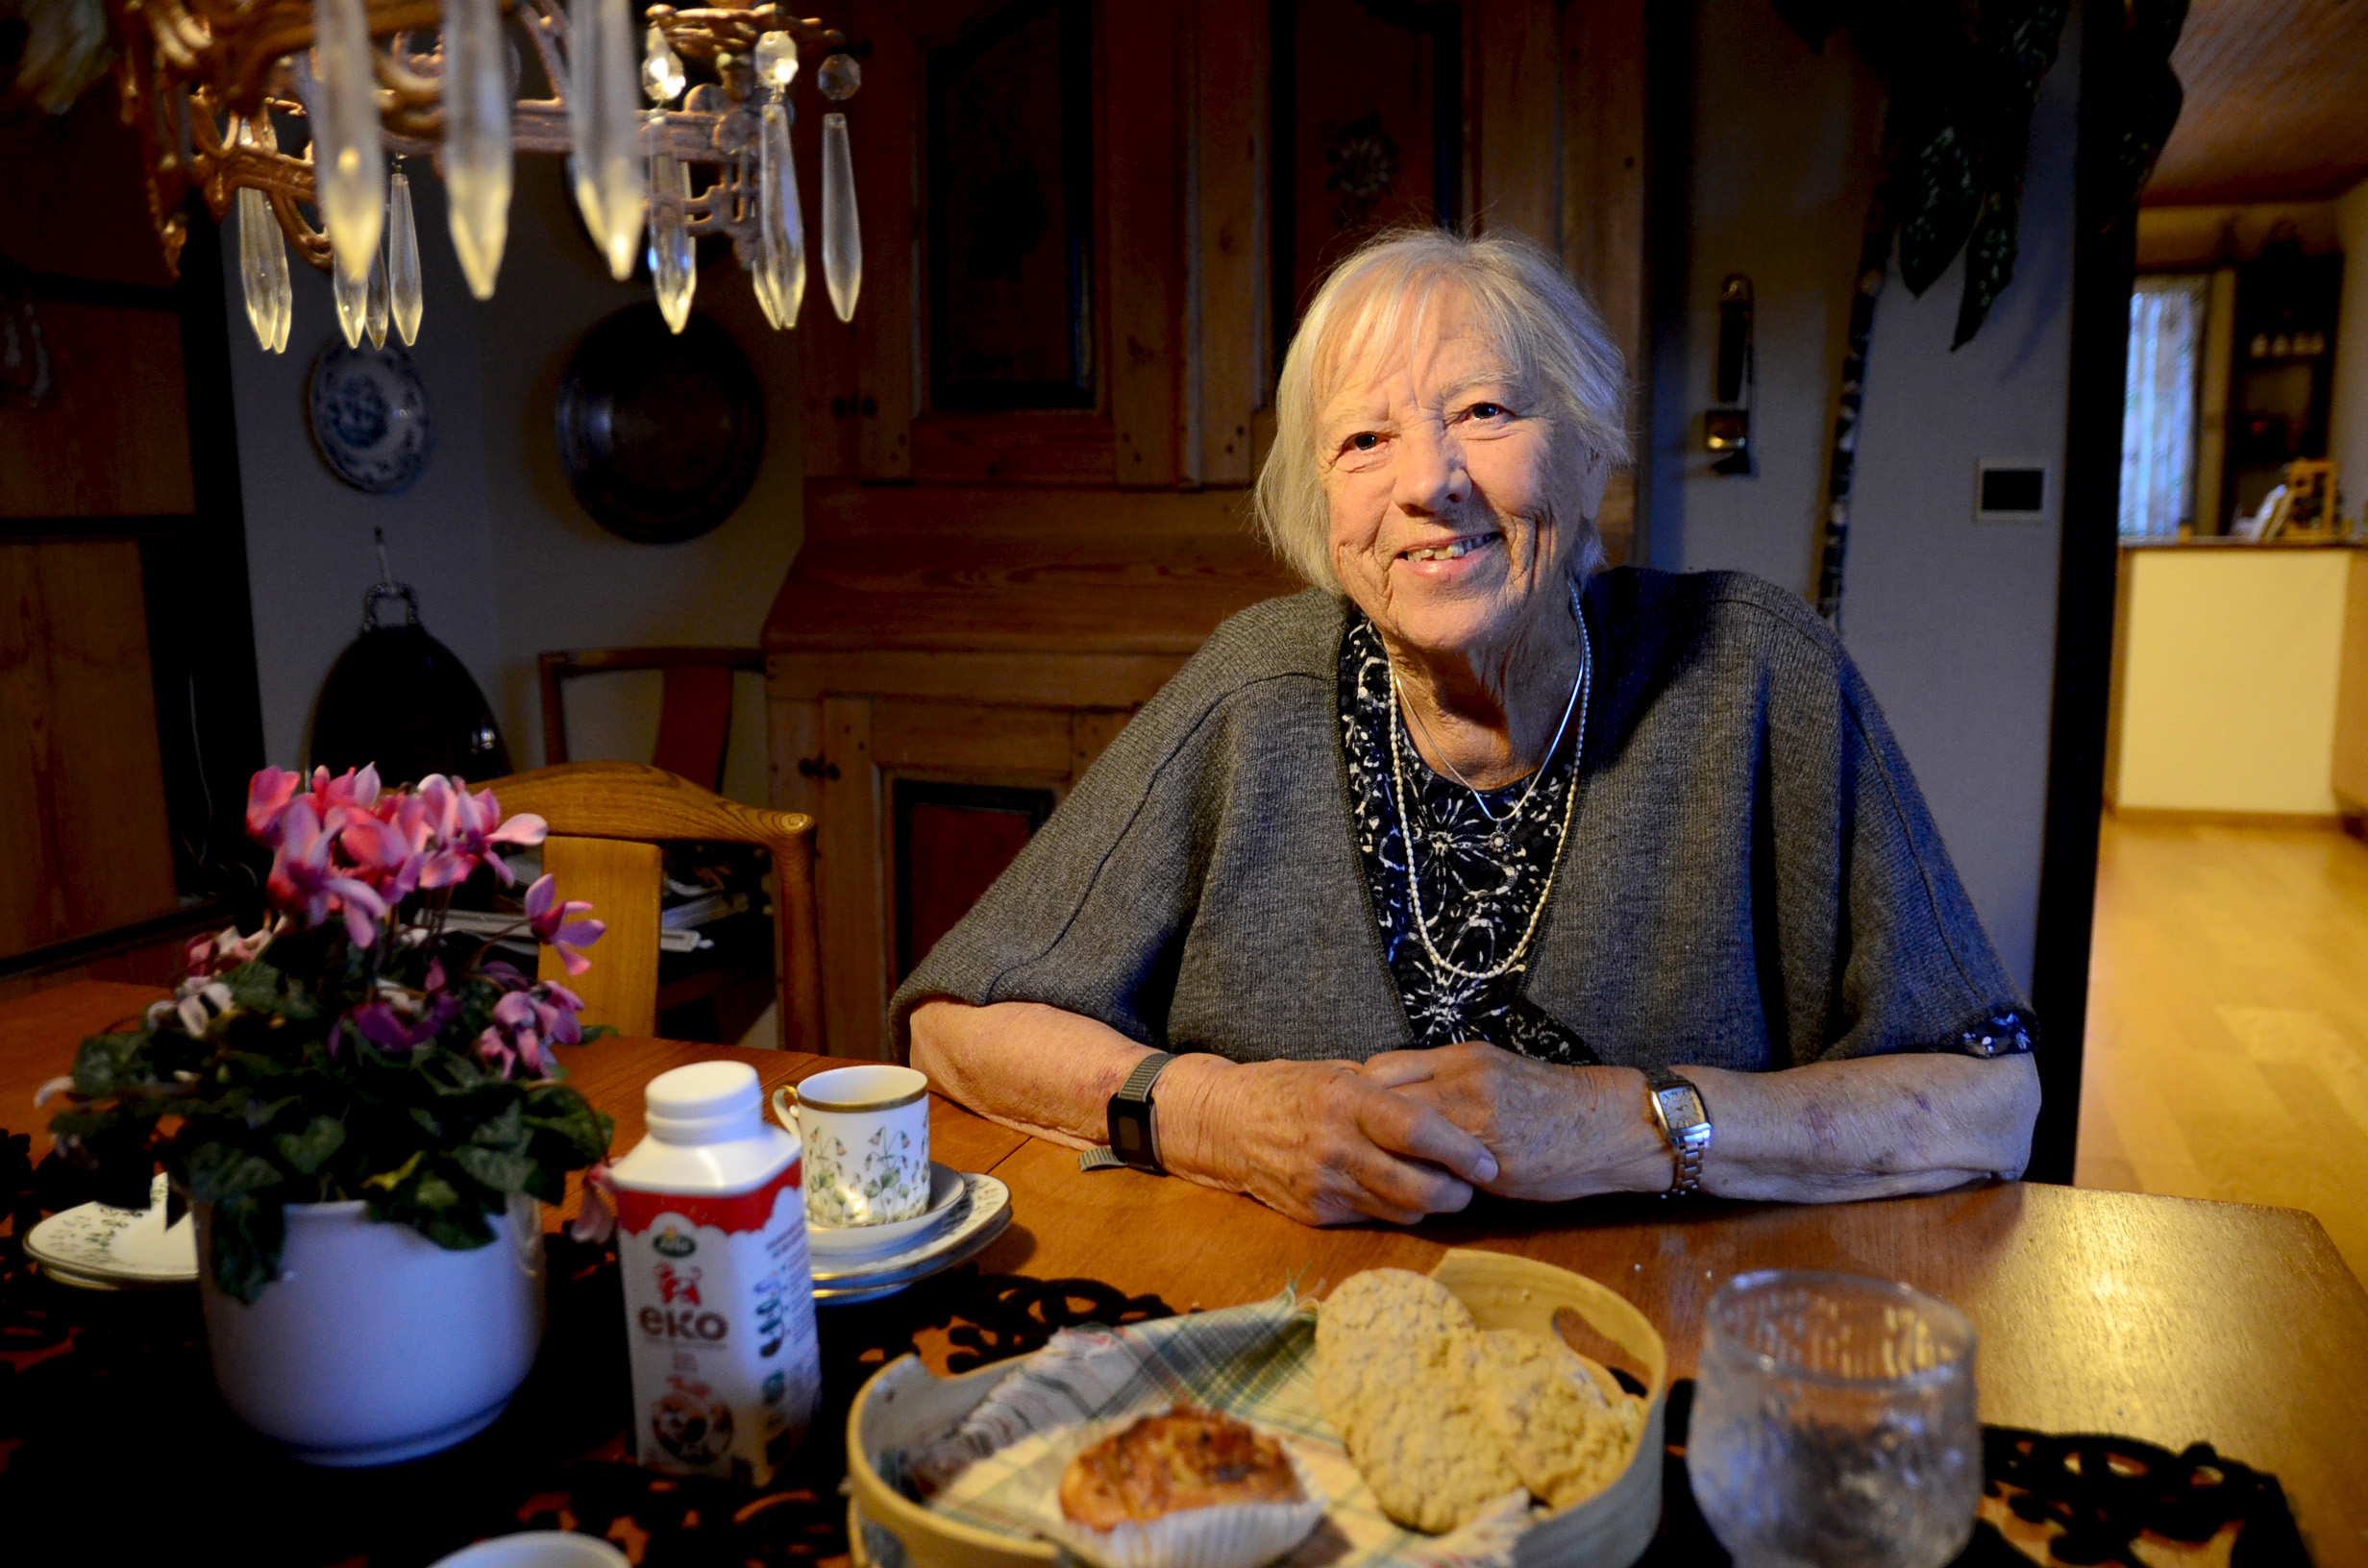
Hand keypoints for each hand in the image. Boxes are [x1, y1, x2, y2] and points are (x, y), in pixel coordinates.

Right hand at [1155, 1055, 1501, 1226]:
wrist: (1226, 1125)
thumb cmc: (1292, 1088)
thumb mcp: (1341, 1071)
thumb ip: (1392, 1088)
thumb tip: (1450, 1098)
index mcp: (1347, 1101)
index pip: (1419, 1131)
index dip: (1461, 1150)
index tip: (1488, 1161)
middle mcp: (1337, 1147)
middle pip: (1419, 1187)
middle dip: (1458, 1192)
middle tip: (1474, 1182)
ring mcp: (1326, 1185)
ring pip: (1404, 1211)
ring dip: (1432, 1204)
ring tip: (1443, 1187)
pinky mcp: (1318, 1214)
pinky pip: (1375, 1219)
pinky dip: (1396, 1209)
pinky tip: (1400, 1192)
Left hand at [1361, 1042, 1669, 1201]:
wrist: (1611, 1124)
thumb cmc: (1553, 1104)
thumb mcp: (1495, 1074)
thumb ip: (1447, 1083)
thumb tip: (1396, 1104)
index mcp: (1462, 1057)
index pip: (1382, 1068)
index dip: (1363, 1096)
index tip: (1358, 1118)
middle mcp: (1463, 1079)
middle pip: (1380, 1099)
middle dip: (1364, 1127)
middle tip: (1361, 1151)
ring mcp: (1477, 1118)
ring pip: (1402, 1137)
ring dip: (1389, 1157)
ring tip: (1387, 1173)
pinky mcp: (1493, 1159)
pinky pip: (1436, 1171)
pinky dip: (1421, 1180)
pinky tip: (1422, 1191)